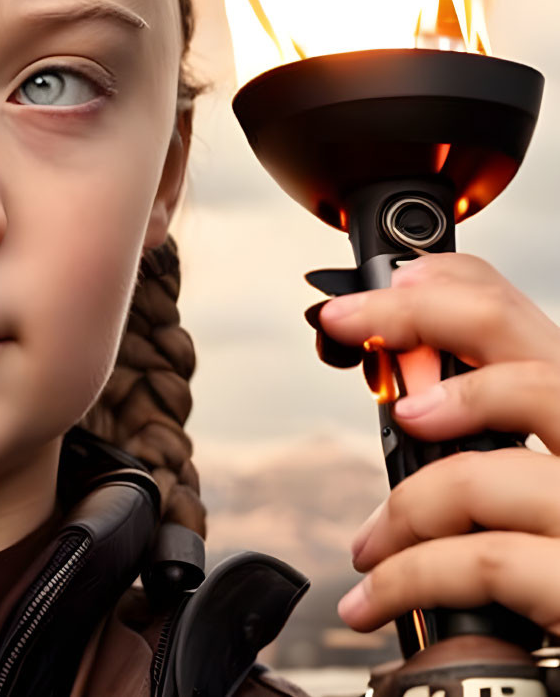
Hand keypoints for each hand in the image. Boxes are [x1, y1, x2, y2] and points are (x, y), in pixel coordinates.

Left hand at [313, 252, 559, 633]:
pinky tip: (376, 597)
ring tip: (370, 544)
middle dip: (406, 317)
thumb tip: (412, 401)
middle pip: (510, 340)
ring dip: (400, 507)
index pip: (524, 316)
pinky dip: (407, 577)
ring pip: (475, 466)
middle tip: (343, 322)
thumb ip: (491, 437)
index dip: (448, 287)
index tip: (383, 287)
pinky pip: (477, 559)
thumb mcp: (542, 484)